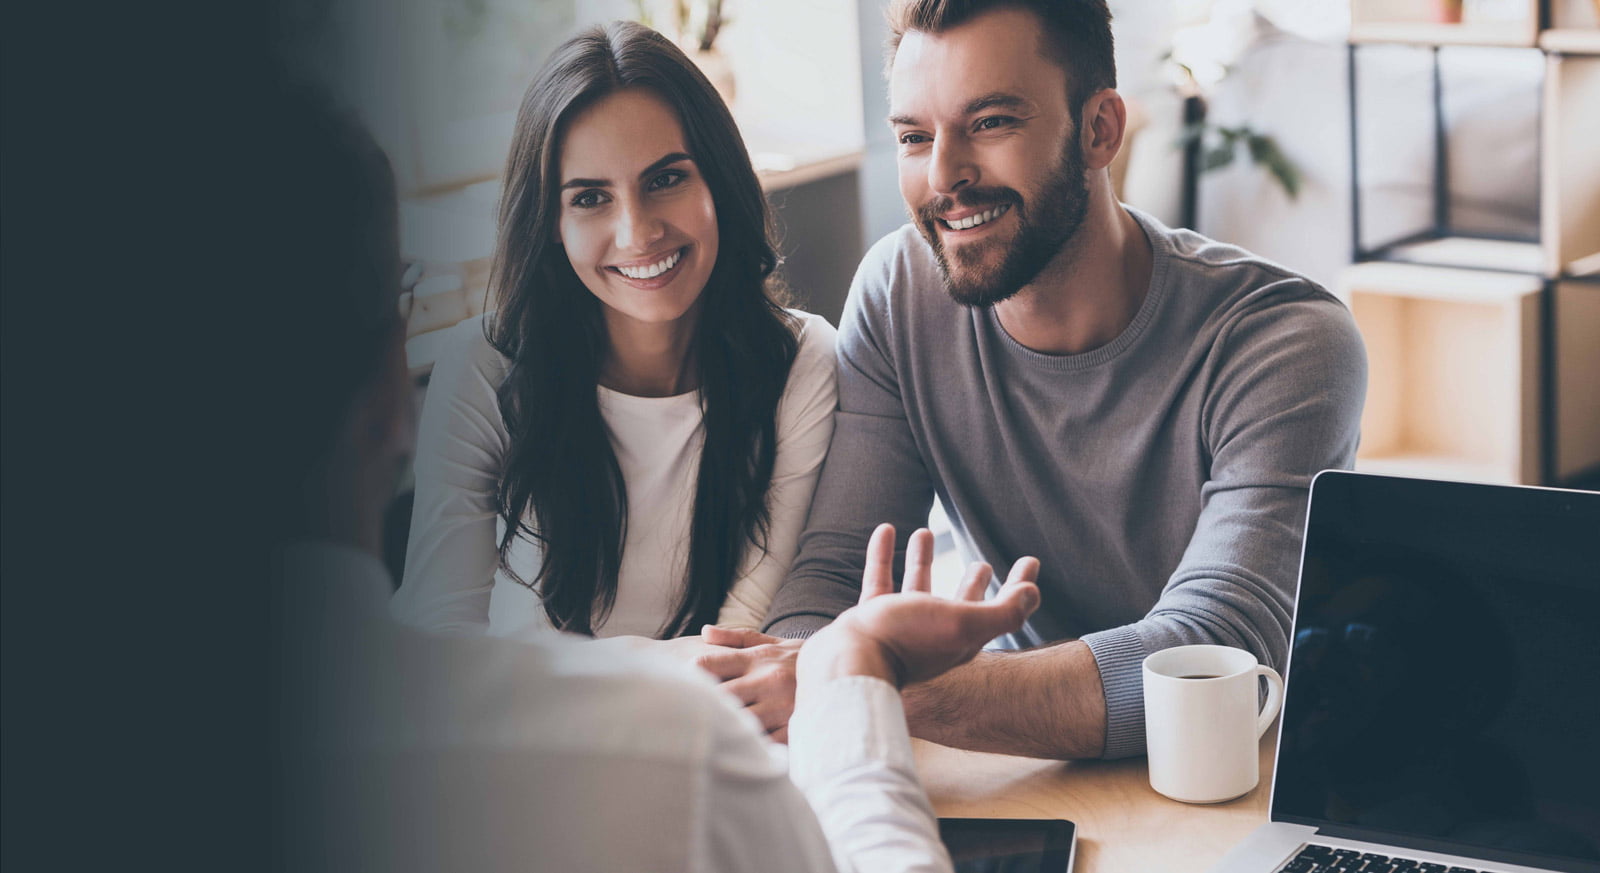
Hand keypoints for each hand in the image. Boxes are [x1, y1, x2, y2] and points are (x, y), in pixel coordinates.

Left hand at [694, 627, 802, 742]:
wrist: (847, 668)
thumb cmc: (799, 659)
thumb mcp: (772, 642)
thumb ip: (736, 637)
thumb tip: (705, 632)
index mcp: (756, 659)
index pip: (710, 664)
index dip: (691, 676)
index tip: (685, 685)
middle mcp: (766, 680)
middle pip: (719, 696)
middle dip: (704, 705)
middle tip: (691, 714)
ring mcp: (780, 705)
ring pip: (739, 722)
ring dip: (726, 728)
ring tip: (713, 734)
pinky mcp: (794, 726)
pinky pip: (764, 742)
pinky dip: (752, 745)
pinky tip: (743, 747)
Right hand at [801, 524, 1039, 688]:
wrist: (849, 661)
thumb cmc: (907, 640)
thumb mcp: (963, 624)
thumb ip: (1001, 612)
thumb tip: (1033, 593)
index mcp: (962, 636)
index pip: (1001, 609)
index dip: (1018, 586)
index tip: (1031, 560)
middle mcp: (934, 632)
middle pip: (961, 604)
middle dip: (973, 584)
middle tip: (982, 565)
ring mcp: (901, 626)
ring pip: (916, 587)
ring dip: (922, 560)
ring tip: (925, 532)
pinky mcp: (871, 618)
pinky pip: (879, 580)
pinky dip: (883, 554)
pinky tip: (885, 531)